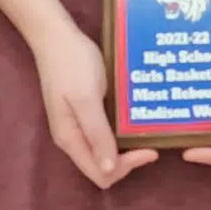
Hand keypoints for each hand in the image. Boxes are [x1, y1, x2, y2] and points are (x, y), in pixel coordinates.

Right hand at [30, 19, 157, 189]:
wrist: (57, 36)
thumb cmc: (72, 65)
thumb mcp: (86, 98)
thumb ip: (96, 134)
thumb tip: (108, 171)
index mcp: (71, 139)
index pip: (101, 174)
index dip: (126, 167)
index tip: (150, 149)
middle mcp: (75, 137)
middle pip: (104, 165)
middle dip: (129, 159)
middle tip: (153, 140)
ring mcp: (80, 123)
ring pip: (107, 147)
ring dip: (127, 144)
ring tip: (149, 130)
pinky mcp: (87, 110)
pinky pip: (107, 129)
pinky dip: (122, 128)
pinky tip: (136, 116)